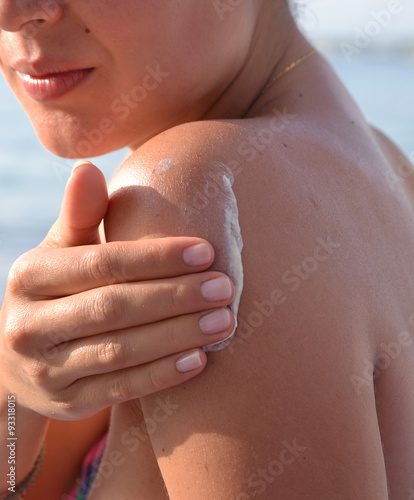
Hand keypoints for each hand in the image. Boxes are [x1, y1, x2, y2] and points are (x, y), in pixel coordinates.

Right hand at [0, 162, 234, 419]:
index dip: (155, 257)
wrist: (21, 360)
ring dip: (177, 336)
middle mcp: (29, 324)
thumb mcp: (61, 253)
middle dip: (175, 297)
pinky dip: (162, 374)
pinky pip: (120, 389)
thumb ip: (79, 216)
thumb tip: (88, 167)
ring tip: (224, 322)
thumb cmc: (57, 292)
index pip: (101, 263)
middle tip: (225, 288)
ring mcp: (46, 369)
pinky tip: (199, 359)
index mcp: (30, 276)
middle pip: (114, 307)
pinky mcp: (66, 402)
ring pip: (120, 351)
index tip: (206, 251)